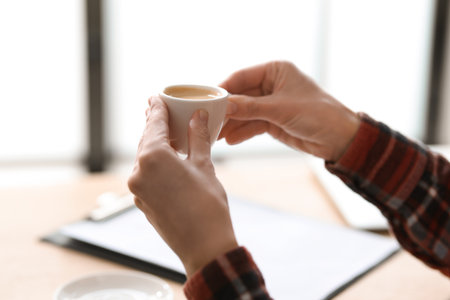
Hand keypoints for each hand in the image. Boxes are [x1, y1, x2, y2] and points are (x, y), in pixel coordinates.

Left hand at [128, 96, 237, 276]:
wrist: (204, 247)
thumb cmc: (207, 206)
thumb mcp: (204, 166)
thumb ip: (198, 138)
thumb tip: (198, 117)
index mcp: (153, 158)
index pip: (154, 124)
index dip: (157, 109)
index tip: (157, 98)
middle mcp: (138, 172)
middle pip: (146, 140)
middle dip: (156, 126)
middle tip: (164, 112)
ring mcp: (137, 189)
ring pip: (144, 158)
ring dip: (156, 145)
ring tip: (170, 136)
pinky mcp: (141, 202)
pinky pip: (145, 174)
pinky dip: (155, 164)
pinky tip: (169, 161)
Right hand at [219, 61, 359, 161]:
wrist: (340, 138)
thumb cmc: (317, 113)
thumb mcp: (280, 109)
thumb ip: (250, 108)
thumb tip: (224, 106)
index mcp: (275, 71)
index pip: (242, 77)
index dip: (224, 89)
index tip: (208, 100)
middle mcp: (272, 85)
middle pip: (241, 96)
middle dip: (226, 110)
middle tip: (209, 121)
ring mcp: (271, 104)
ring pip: (245, 112)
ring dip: (232, 124)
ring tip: (216, 135)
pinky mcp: (274, 121)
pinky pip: (253, 124)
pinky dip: (243, 132)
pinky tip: (230, 140)